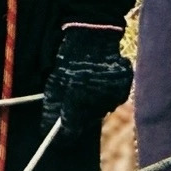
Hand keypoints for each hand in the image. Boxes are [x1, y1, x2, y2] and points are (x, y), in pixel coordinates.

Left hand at [40, 23, 132, 141]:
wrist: (94, 37)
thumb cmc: (70, 60)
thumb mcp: (54, 83)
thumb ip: (52, 108)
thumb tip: (46, 129)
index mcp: (78, 104)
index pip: (70, 131)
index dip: (63, 133)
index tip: (58, 131)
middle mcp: (98, 105)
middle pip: (86, 122)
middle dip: (78, 115)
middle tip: (72, 100)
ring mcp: (114, 98)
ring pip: (100, 111)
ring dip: (93, 105)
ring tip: (87, 86)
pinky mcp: (124, 89)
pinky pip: (113, 100)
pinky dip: (106, 95)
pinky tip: (99, 81)